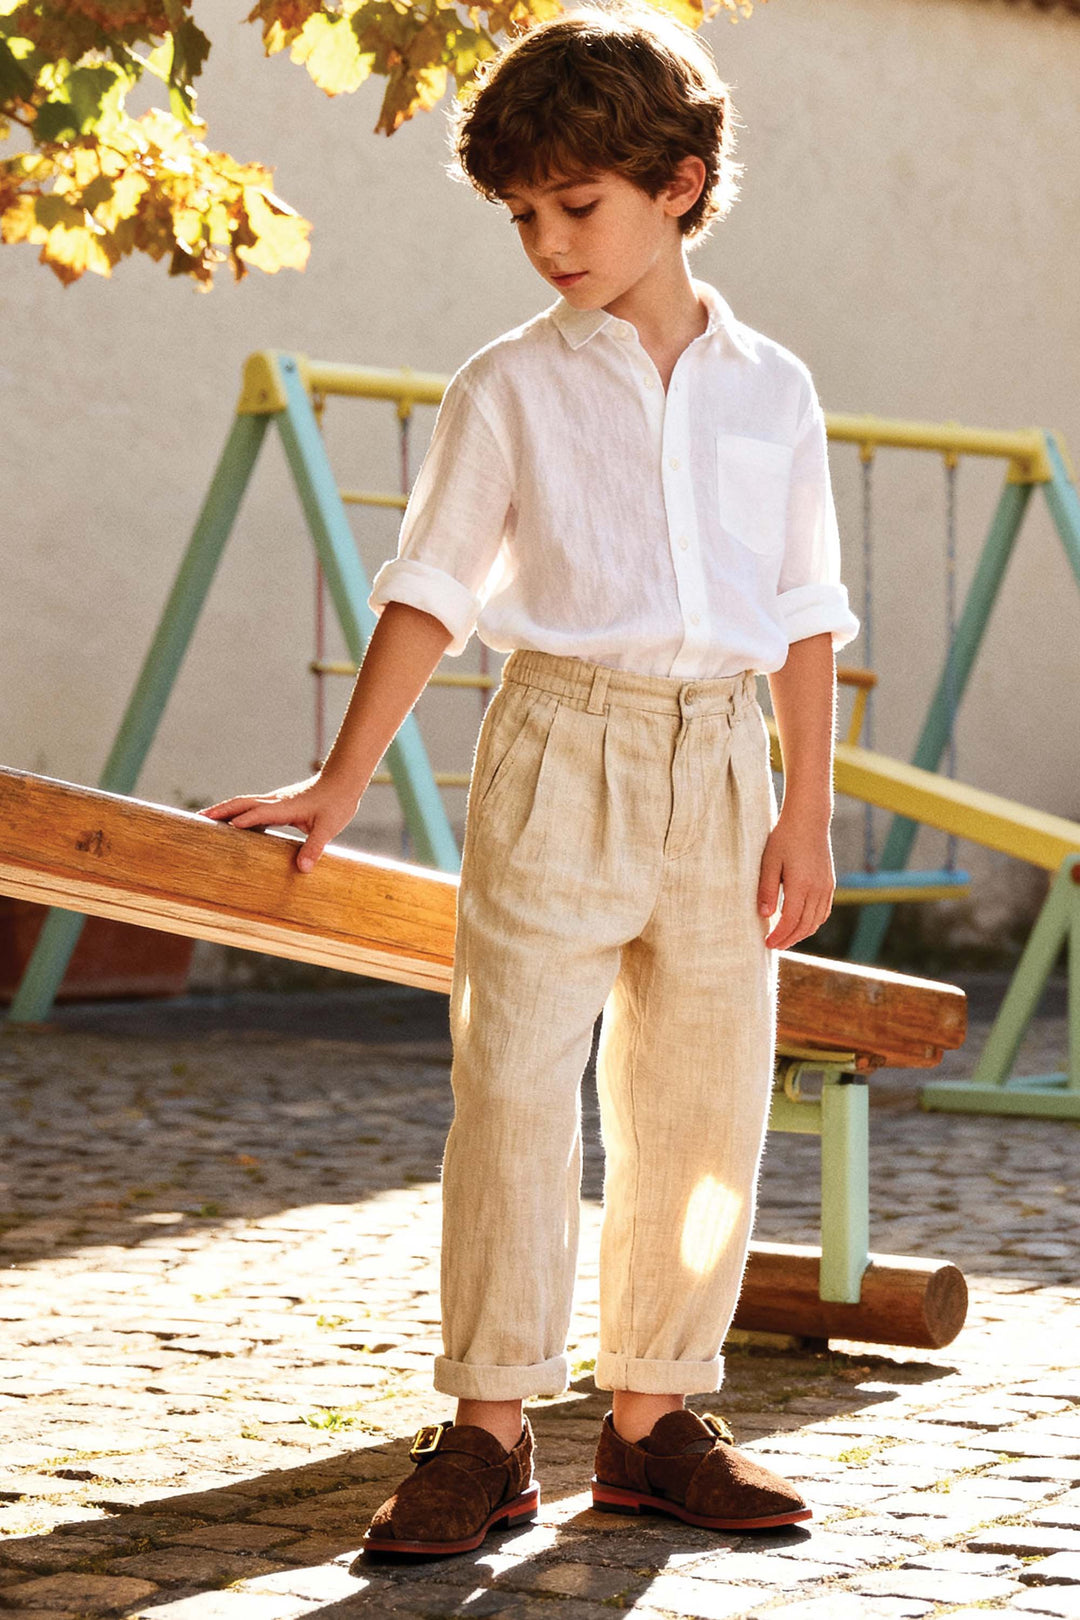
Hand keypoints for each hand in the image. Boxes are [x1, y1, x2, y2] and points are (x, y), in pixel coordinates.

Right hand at [200, 774, 359, 873]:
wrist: (342, 781)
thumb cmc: (336, 803)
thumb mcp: (329, 828)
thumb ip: (315, 848)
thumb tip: (303, 869)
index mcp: (285, 807)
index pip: (259, 813)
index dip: (243, 821)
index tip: (225, 829)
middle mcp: (276, 801)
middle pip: (242, 803)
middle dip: (221, 811)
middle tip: (198, 820)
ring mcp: (276, 800)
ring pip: (244, 803)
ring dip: (224, 810)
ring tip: (205, 819)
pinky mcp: (278, 803)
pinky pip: (253, 807)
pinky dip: (238, 812)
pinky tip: (232, 822)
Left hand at [757, 808, 834, 950]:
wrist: (809, 820)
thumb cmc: (784, 838)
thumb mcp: (769, 862)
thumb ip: (767, 889)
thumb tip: (765, 916)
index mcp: (801, 885)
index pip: (790, 921)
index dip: (779, 936)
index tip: (767, 943)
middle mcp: (817, 889)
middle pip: (804, 926)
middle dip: (789, 939)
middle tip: (774, 945)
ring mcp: (826, 887)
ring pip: (816, 921)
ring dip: (801, 934)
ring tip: (786, 938)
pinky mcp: (830, 883)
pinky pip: (824, 911)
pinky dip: (813, 923)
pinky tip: (802, 925)